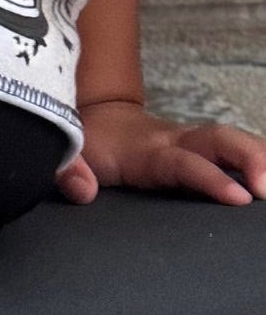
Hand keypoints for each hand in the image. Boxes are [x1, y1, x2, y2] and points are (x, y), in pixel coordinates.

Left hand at [54, 98, 265, 206]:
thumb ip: (67, 169)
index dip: (210, 178)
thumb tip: (83, 191)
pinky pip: (240, 150)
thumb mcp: (68, 153)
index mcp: (147, 150)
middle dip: (252, 160)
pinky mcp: (206, 150)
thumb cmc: (88, 143)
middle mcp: (178, 142)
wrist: (98, 117)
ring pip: (237, 142)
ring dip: (264, 158)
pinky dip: (262, 159)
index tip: (238, 197)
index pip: (184, 163)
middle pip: (222, 141)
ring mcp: (196, 143)